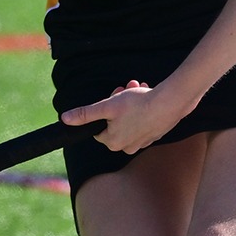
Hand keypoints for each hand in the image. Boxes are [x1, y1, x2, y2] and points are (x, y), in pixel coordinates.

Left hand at [59, 79, 194, 155]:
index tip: (112, 97)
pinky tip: (147, 95)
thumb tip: (65, 119)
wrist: (170, 103)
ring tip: (137, 88)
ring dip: (130, 101)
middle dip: (118, 102)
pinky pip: (143, 120)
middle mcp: (127, 147)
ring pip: (129, 118)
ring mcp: (142, 142)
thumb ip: (85, 114)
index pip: (99, 127)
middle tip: (124, 89)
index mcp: (113, 143)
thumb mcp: (107, 106)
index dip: (104, 110)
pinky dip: (142, 107)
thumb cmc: (138, 105)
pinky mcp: (155, 134)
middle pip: (114, 121)